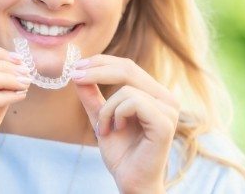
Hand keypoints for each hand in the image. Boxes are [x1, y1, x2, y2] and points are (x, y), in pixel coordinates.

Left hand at [72, 55, 178, 193]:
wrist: (131, 181)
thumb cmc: (121, 152)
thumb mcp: (101, 117)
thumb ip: (92, 96)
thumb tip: (77, 72)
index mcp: (154, 94)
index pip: (127, 66)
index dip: (101, 62)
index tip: (76, 66)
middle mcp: (165, 98)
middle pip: (128, 68)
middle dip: (97, 70)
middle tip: (75, 76)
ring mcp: (168, 110)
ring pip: (127, 88)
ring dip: (106, 108)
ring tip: (104, 129)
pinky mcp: (165, 123)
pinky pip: (134, 102)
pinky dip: (117, 114)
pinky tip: (117, 129)